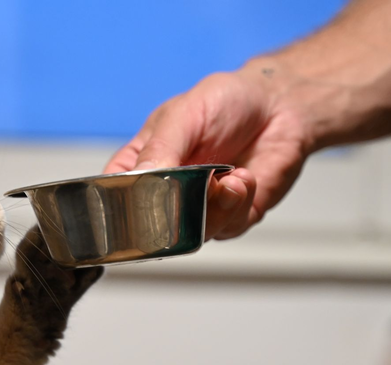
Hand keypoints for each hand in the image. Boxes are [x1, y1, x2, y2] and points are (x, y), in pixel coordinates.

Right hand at [104, 68, 311, 239]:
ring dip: (212, 209)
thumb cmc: (225, 102)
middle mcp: (164, 194)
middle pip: (149, 229)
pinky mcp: (230, 218)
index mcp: (139, 166)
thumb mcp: (184, 114)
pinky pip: (225, 229)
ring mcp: (196, 210)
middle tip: (193, 187)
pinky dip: (237, 204)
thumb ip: (161, 149)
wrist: (279, 105)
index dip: (118, 209)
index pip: (112, 199)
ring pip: (189, 237)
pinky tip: (244, 178)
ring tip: (228, 178)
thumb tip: (144, 179)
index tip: (140, 201)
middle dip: (174, 213)